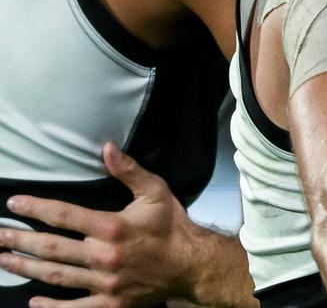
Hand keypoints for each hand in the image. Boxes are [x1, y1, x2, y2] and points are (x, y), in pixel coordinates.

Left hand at [0, 143, 223, 306]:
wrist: (192, 264)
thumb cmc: (172, 225)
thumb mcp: (156, 191)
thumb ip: (129, 171)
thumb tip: (107, 148)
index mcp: (112, 227)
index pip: (64, 216)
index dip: (36, 208)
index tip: (13, 204)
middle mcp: (104, 256)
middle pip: (52, 248)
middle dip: (20, 240)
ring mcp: (104, 284)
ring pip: (56, 275)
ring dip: (26, 268)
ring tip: (4, 260)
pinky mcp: (110, 304)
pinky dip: (51, 307)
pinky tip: (33, 301)